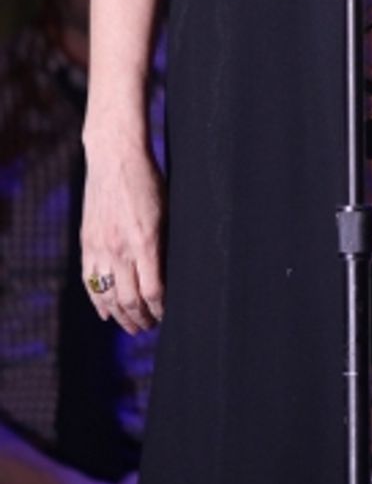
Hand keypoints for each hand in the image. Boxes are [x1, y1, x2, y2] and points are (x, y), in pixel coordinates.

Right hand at [80, 135, 164, 333]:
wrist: (115, 157)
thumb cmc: (149, 180)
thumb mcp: (168, 210)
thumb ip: (166, 243)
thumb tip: (173, 273)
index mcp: (146, 240)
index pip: (154, 290)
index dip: (162, 308)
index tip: (168, 315)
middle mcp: (120, 248)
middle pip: (129, 300)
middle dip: (142, 318)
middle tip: (151, 326)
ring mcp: (100, 247)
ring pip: (107, 296)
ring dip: (120, 316)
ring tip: (133, 325)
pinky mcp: (87, 242)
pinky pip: (90, 281)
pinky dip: (98, 301)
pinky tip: (106, 313)